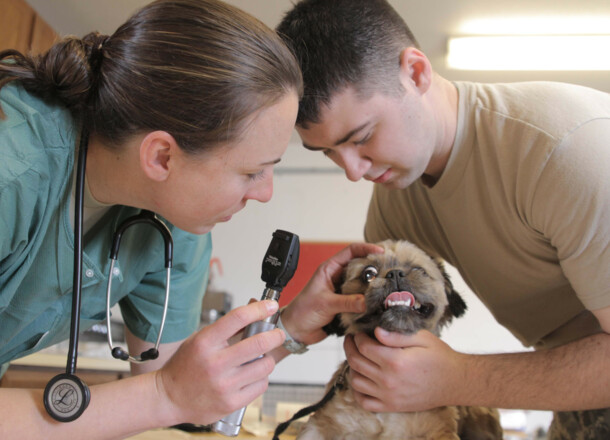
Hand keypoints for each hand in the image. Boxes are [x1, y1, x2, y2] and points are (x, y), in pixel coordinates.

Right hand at [155, 300, 284, 424]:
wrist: (168, 398)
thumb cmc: (185, 367)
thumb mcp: (199, 340)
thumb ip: (226, 329)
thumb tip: (254, 310)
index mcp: (205, 343)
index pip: (238, 318)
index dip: (259, 309)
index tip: (270, 306)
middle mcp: (215, 363)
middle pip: (258, 343)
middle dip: (275, 335)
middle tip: (277, 334)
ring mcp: (224, 385)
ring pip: (264, 365)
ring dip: (267, 359)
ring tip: (260, 358)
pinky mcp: (231, 403)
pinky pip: (261, 385)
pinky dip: (261, 378)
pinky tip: (252, 376)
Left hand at [281, 242, 383, 344]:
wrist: (296, 331)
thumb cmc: (302, 312)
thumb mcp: (325, 304)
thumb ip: (347, 302)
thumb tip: (368, 301)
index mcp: (330, 269)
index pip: (351, 251)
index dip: (366, 248)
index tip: (381, 252)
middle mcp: (338, 278)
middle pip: (361, 267)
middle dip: (375, 268)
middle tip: (390, 272)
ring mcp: (343, 291)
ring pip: (363, 284)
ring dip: (374, 287)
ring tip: (388, 289)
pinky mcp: (347, 304)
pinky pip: (362, 300)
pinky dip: (370, 301)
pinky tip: (379, 304)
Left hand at [344, 328, 466, 411]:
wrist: (455, 382)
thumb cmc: (439, 357)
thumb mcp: (421, 338)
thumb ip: (396, 335)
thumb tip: (376, 331)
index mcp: (395, 361)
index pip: (363, 347)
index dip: (358, 337)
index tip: (359, 333)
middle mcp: (388, 380)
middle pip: (356, 362)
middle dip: (350, 348)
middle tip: (351, 340)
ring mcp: (388, 395)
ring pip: (356, 381)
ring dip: (352, 367)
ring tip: (357, 357)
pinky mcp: (391, 406)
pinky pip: (365, 402)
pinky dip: (357, 391)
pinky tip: (361, 380)